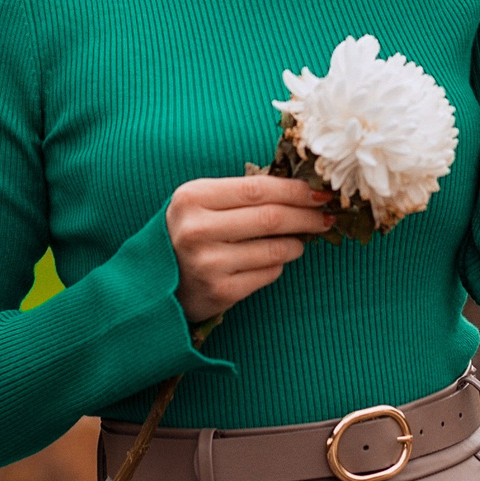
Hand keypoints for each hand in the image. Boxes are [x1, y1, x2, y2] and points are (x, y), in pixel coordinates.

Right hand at [166, 174, 336, 323]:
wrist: (153, 282)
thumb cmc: (188, 232)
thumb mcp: (202, 202)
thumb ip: (241, 193)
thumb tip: (301, 189)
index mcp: (192, 197)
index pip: (257, 188)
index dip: (295, 189)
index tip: (320, 191)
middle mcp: (197, 230)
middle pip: (271, 218)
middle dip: (306, 215)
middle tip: (326, 215)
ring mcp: (208, 264)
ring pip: (275, 249)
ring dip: (297, 243)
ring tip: (301, 239)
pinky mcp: (220, 292)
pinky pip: (268, 274)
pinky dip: (279, 265)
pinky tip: (275, 260)